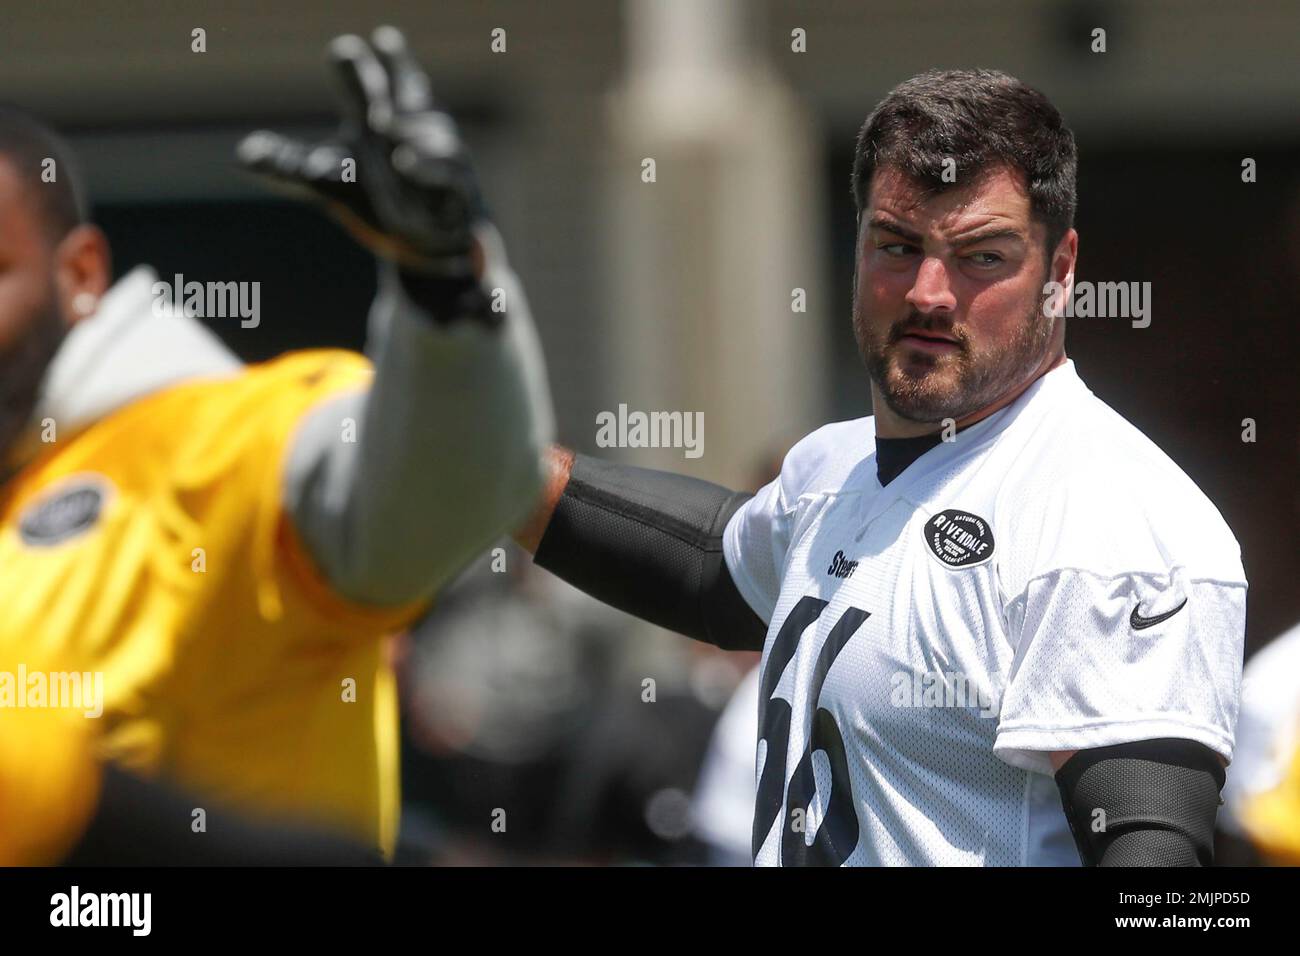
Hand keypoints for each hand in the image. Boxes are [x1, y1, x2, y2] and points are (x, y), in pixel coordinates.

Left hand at [236, 26, 485, 282]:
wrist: (428, 238)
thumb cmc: (379, 192)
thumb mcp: (328, 179)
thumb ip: (289, 164)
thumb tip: (243, 154)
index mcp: (378, 113)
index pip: (365, 83)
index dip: (357, 65)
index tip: (346, 49)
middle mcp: (411, 125)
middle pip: (404, 88)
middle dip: (393, 68)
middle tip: (381, 45)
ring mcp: (437, 153)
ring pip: (422, 131)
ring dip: (404, 124)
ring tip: (381, 123)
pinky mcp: (456, 186)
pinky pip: (444, 171)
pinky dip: (426, 166)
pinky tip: (404, 161)